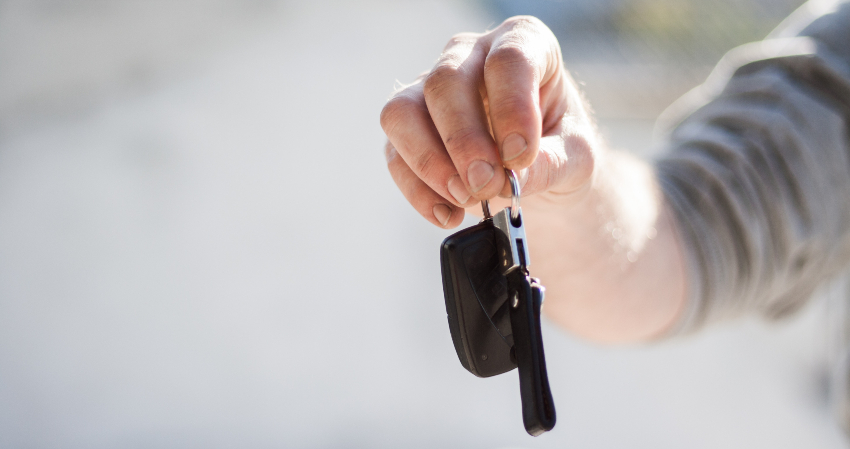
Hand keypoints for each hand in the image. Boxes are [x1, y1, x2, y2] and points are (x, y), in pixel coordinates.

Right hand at [381, 16, 685, 341]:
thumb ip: (552, 164)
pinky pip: (394, 155)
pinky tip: (449, 214)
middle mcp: (469, 56)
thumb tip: (512, 181)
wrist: (536, 171)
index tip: (521, 156)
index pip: (508, 60)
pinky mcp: (408, 130)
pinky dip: (418, 191)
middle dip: (464, 142)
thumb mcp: (576, 158)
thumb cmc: (560, 148)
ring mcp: (429, 89)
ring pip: (402, 112)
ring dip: (430, 163)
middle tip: (487, 185)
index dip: (512, 108)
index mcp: (522, 43)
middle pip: (445, 83)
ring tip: (465, 199)